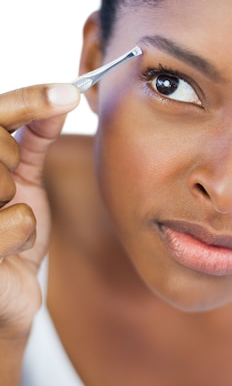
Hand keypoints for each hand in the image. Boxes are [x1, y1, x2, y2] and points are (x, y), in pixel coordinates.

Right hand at [0, 83, 79, 338]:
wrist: (4, 292)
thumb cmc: (11, 233)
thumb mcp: (23, 180)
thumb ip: (33, 139)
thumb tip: (61, 96)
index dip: (31, 100)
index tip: (70, 93)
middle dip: (13, 168)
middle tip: (7, 195)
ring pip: (4, 183)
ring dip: (20, 208)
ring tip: (4, 227)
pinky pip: (17, 221)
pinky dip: (22, 236)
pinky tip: (6, 252)